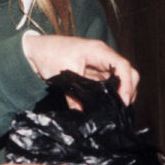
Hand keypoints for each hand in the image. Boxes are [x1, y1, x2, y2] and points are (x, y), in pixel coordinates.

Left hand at [21, 34, 138, 103]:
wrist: (36, 50)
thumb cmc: (49, 54)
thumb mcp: (62, 75)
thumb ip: (74, 95)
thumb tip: (82, 113)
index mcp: (98, 51)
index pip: (122, 66)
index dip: (126, 84)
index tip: (123, 101)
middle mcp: (104, 57)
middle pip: (128, 73)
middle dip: (129, 91)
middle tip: (121, 108)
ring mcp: (100, 66)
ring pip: (121, 80)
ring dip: (121, 94)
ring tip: (115, 110)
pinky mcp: (95, 74)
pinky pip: (109, 85)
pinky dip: (111, 95)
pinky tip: (106, 107)